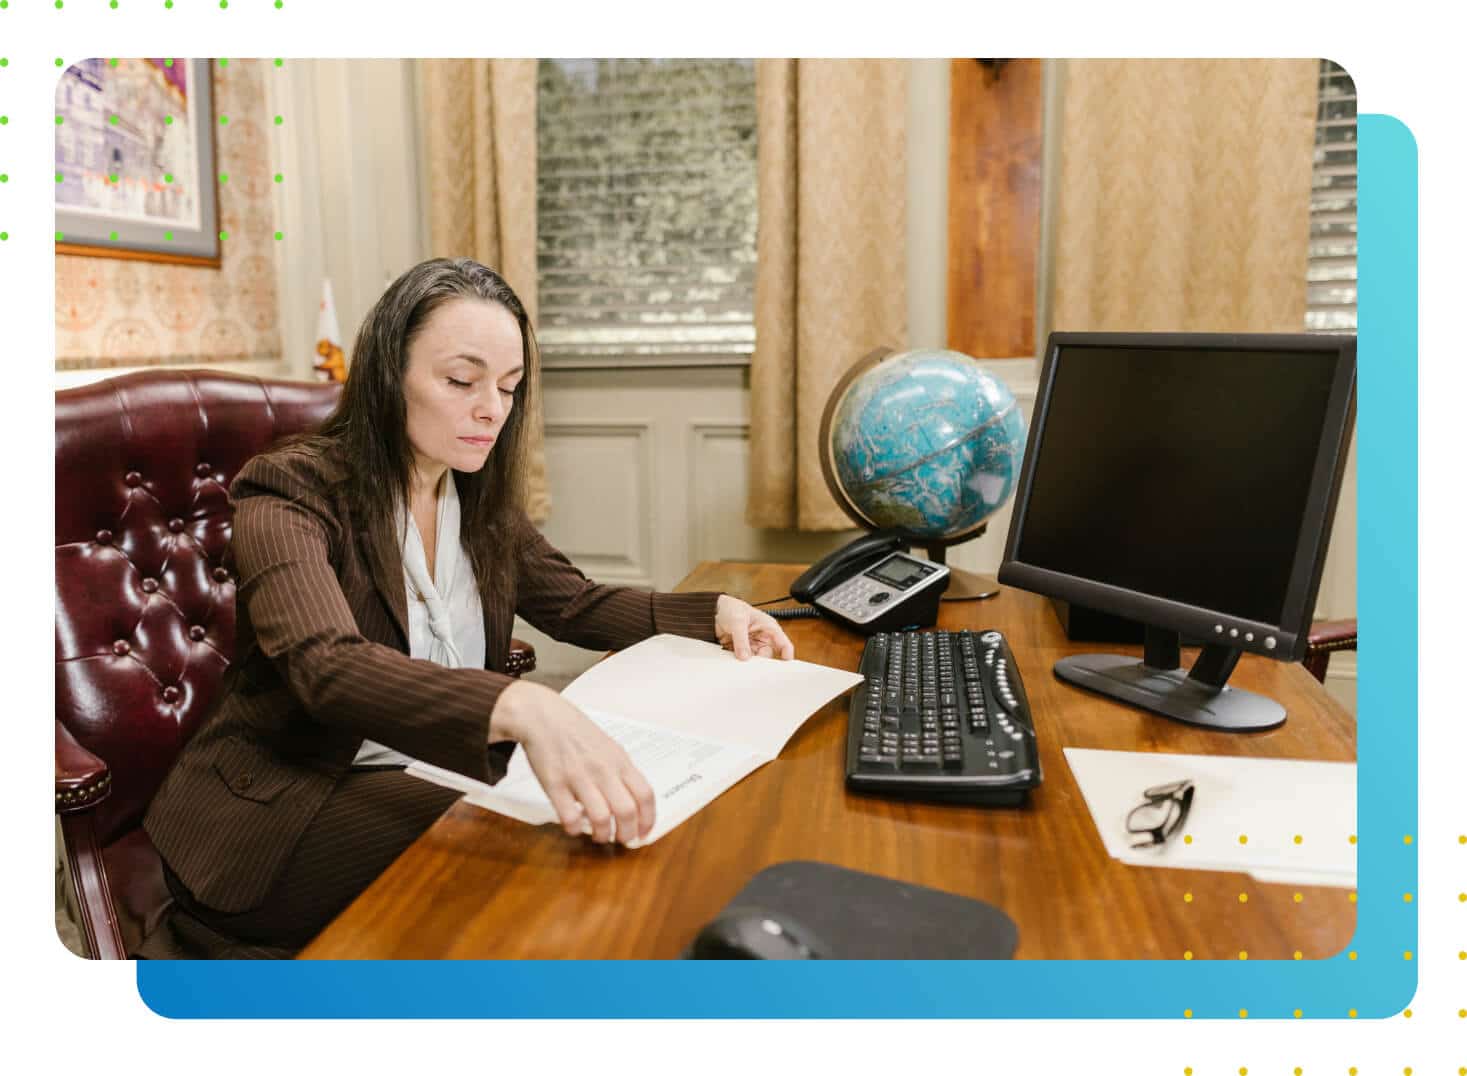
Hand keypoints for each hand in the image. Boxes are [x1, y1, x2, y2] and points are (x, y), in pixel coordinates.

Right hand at [491, 680, 654, 844]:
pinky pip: (569, 817)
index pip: (645, 795)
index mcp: (619, 761)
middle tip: (622, 840)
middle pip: (627, 811)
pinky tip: (575, 825)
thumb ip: (621, 772)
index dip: (648, 820)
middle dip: (627, 834)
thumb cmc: (576, 733)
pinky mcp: (555, 784)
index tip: (643, 833)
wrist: (543, 717)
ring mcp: (578, 777)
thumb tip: (635, 802)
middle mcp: (602, 770)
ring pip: (601, 819)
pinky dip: (575, 829)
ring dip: (602, 835)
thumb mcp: (609, 747)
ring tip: (600, 835)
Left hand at [714, 594, 795, 660]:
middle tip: (755, 665)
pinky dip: (740, 664)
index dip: (786, 653)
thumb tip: (744, 656)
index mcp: (768, 627)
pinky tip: (736, 663)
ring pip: (756, 661)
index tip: (785, 662)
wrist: (713, 612)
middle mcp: (762, 637)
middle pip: (768, 655)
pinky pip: (744, 662)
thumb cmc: (730, 608)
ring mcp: (752, 645)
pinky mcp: (742, 651)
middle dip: (762, 661)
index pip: (782, 642)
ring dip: (750, 664)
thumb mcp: (737, 621)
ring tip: (742, 662)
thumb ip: (741, 639)